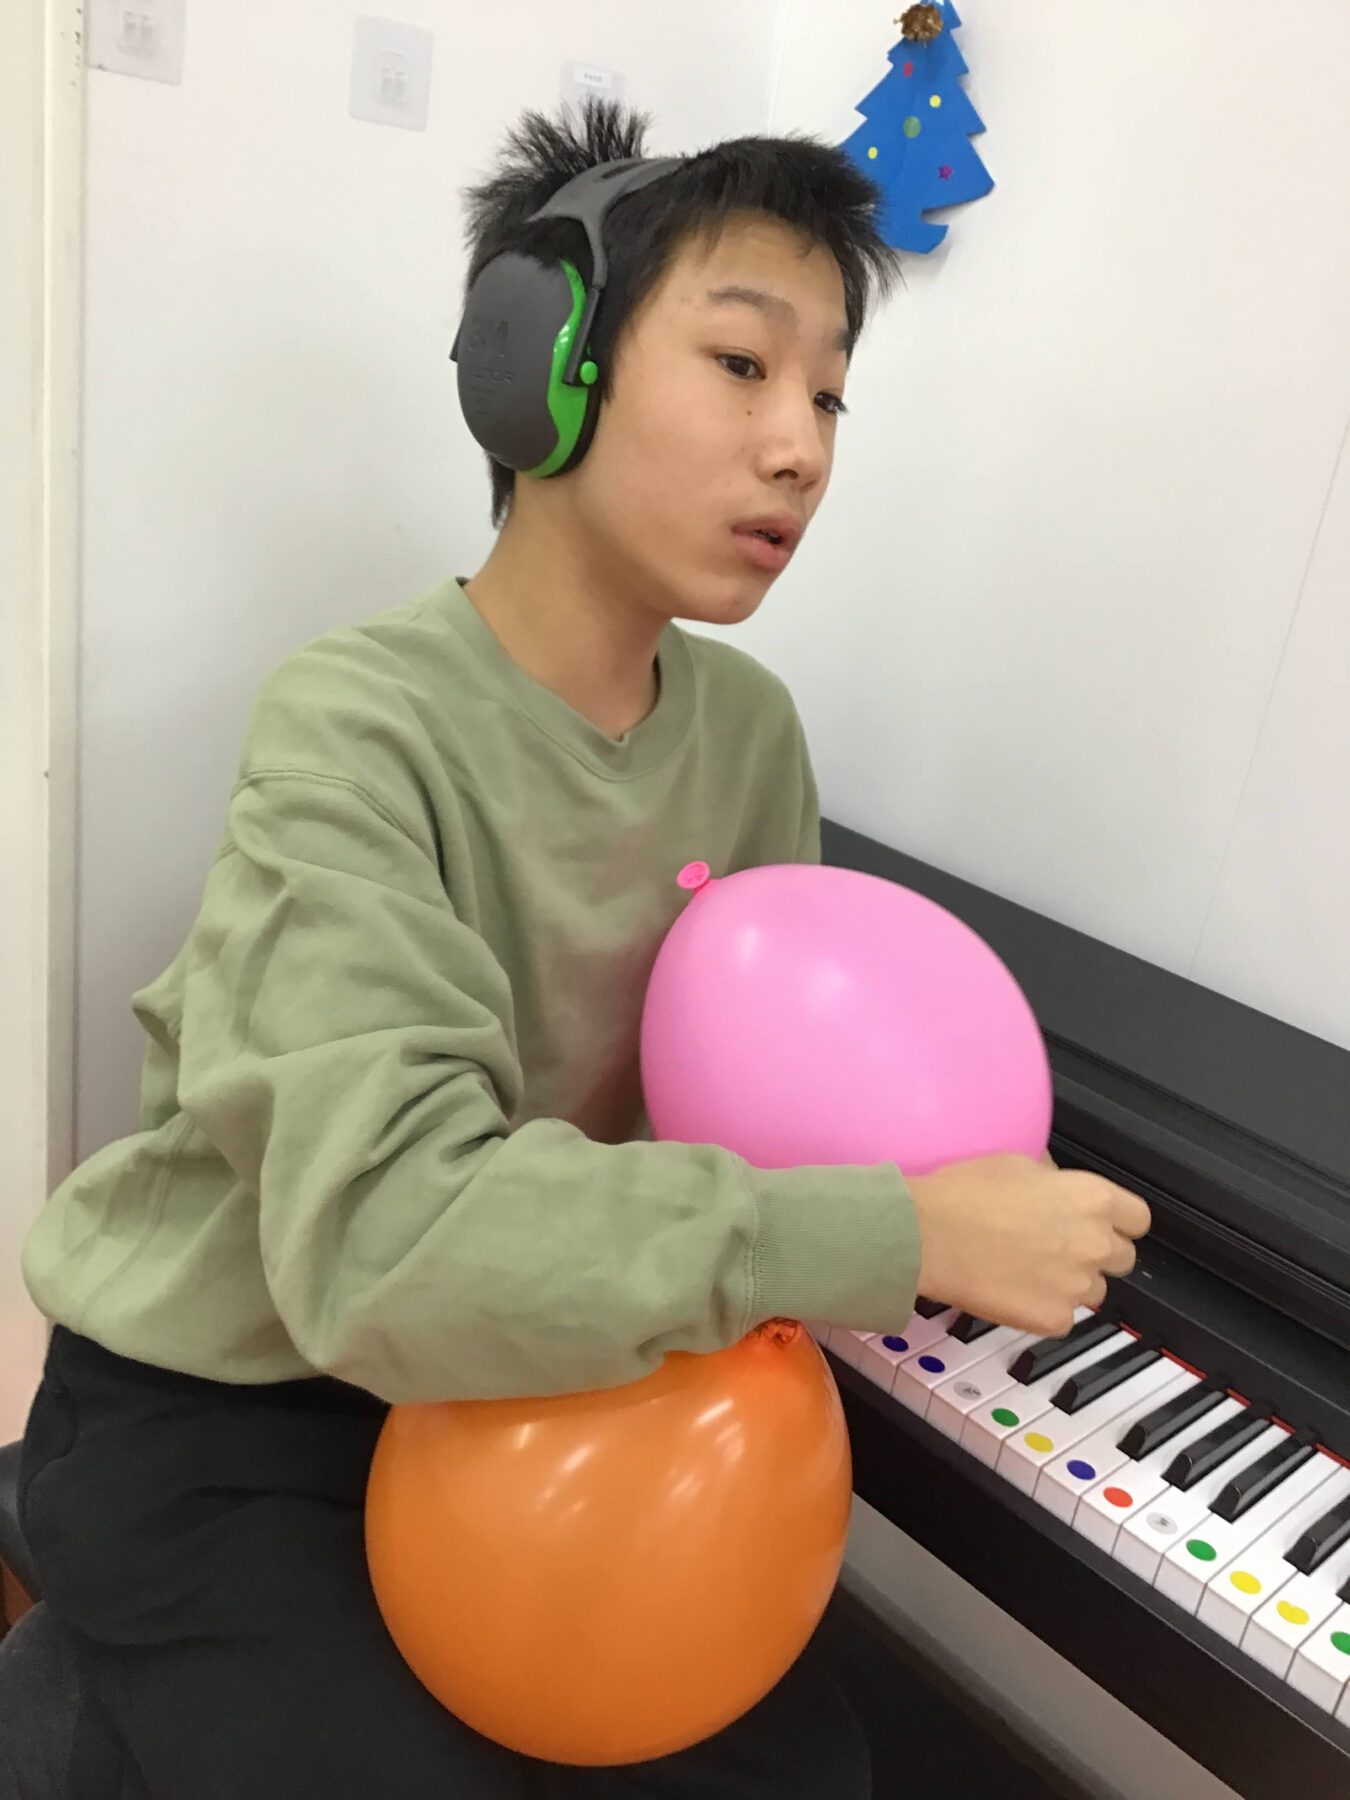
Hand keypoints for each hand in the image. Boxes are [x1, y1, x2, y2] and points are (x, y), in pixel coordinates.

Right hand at [907, 1154, 1150, 1337]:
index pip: (1138, 1218)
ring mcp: (1077, 1286)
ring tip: (1029, 1269)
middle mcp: (1095, 1243)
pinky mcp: (1053, 1319)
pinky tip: (1014, 1289)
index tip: (1104, 1223)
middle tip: (1058, 1246)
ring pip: (1093, 1291)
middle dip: (1097, 1253)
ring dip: (1071, 1282)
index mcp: (1092, 1199)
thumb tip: (1056, 1183)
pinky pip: (1062, 1318)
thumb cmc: (962, 1195)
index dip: (1119, 1221)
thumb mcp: (1016, 1162)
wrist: (927, 1236)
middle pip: (1123, 1258)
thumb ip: (1053, 1178)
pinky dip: (1044, 1308)